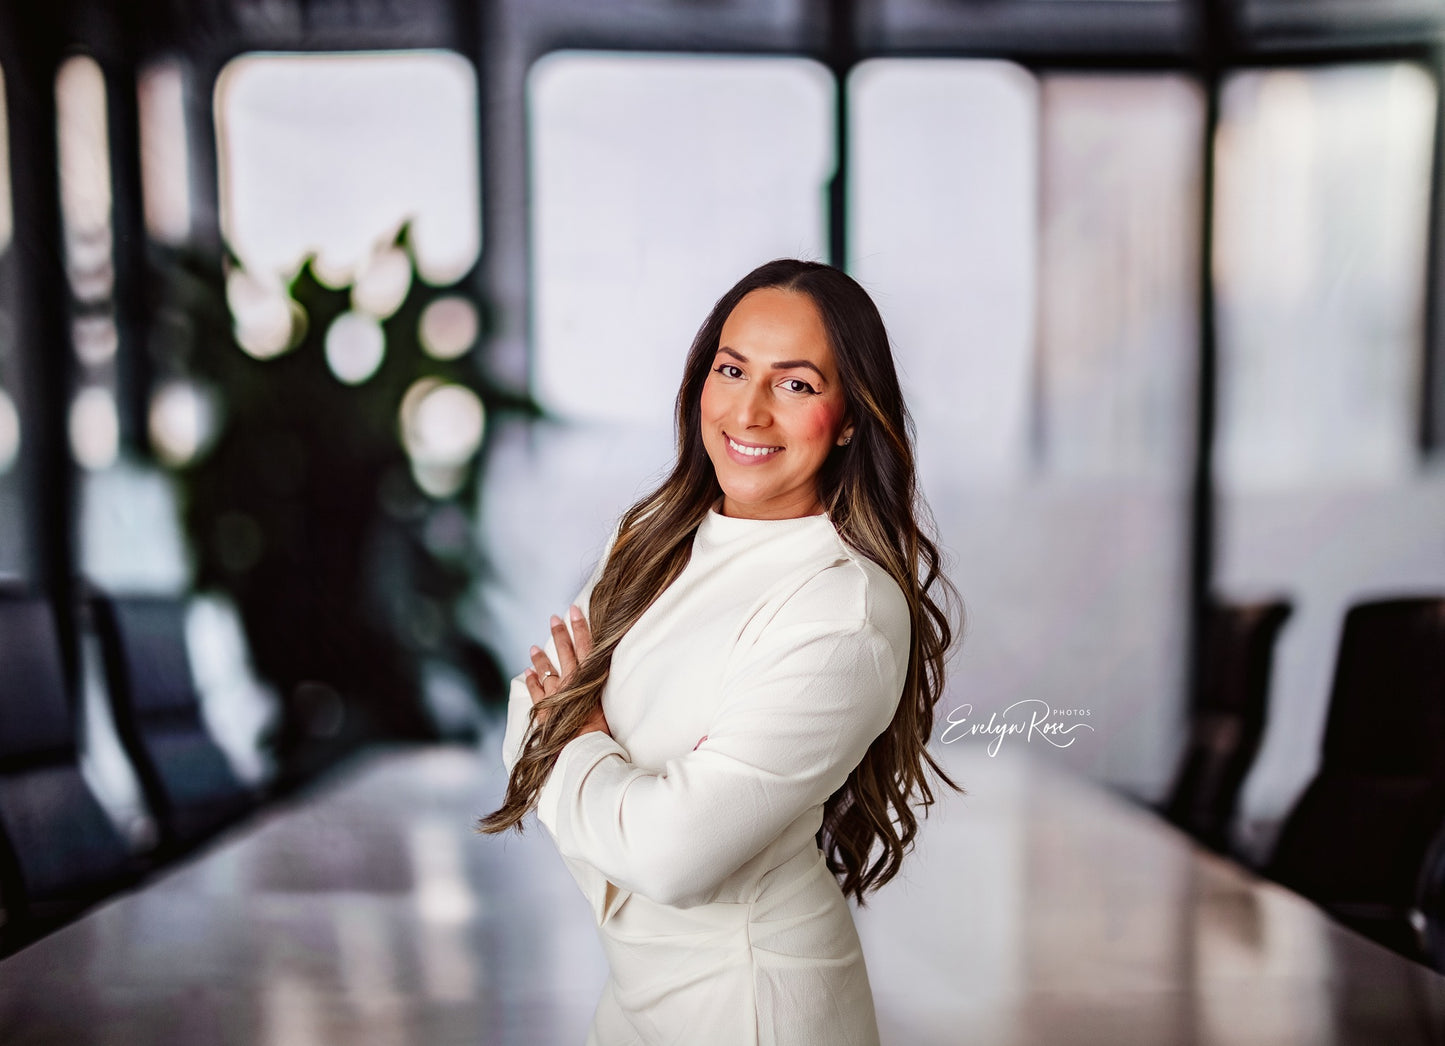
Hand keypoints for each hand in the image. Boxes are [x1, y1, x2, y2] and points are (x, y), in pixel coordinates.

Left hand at [525, 604, 609, 735]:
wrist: (580, 750)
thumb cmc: (600, 732)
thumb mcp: (608, 704)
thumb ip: (602, 686)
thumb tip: (603, 672)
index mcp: (588, 679)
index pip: (584, 647)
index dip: (579, 627)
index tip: (574, 610)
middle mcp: (569, 683)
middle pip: (564, 653)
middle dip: (559, 634)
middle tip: (554, 618)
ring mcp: (554, 695)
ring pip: (545, 670)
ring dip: (541, 658)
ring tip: (534, 646)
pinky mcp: (543, 709)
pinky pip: (535, 691)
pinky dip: (531, 681)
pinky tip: (527, 672)